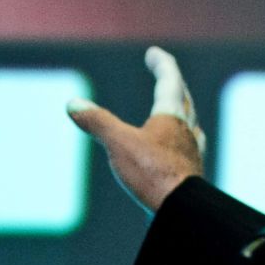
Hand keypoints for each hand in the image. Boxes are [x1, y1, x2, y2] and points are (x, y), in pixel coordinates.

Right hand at [67, 46, 205, 211]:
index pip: (170, 80)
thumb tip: (73, 103)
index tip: (154, 53)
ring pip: (189, 121)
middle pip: (183, 98)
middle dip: (173, 81)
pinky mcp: (190, 170)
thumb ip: (97, 122)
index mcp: (171, 116)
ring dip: (181, 108)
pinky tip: (184, 143)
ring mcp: (191, 150)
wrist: (182, 211)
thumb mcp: (119, 144)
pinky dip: (182, 135)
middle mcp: (186, 129)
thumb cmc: (154, 174)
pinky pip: (189, 143)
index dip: (162, 63)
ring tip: (177, 106)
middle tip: (165, 72)